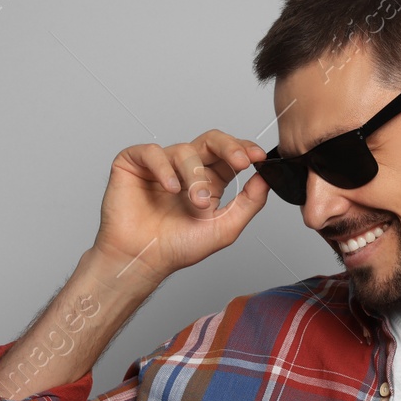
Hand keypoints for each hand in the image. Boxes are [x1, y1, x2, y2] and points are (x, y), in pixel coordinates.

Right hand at [93, 130, 270, 283]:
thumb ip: (249, 202)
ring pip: (184, 150)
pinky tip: (171, 188)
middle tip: (241, 161)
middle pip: (211, 140)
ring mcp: (160, 165)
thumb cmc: (177, 247)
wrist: (142, 260)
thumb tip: (266, 178)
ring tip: (196, 202)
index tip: (258, 157)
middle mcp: (186, 169)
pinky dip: (164, 168)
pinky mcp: (134, 163)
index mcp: (209, 181)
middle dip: (229, 147)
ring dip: (195, 176)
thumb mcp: (225, 228)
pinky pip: (152, 152)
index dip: (244, 149)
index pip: (229, 155)